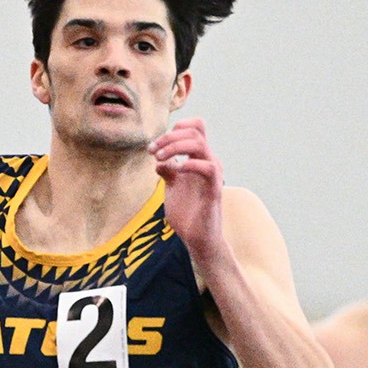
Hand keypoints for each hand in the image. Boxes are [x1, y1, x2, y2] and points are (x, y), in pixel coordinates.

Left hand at [149, 118, 224, 253]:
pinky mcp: (214, 189)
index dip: (174, 129)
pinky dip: (190, 164)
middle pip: (194, 131)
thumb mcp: (171, 188)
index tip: (154, 147)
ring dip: (175, 146)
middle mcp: (208, 162)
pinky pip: (208, 167)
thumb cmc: (187, 215)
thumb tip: (159, 161)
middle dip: (168, 137)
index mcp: (198, 159)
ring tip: (159, 159)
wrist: (197, 239)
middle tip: (152, 152)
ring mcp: (212, 174)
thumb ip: (168, 172)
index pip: (195, 128)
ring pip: (199, 144)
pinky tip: (177, 171)